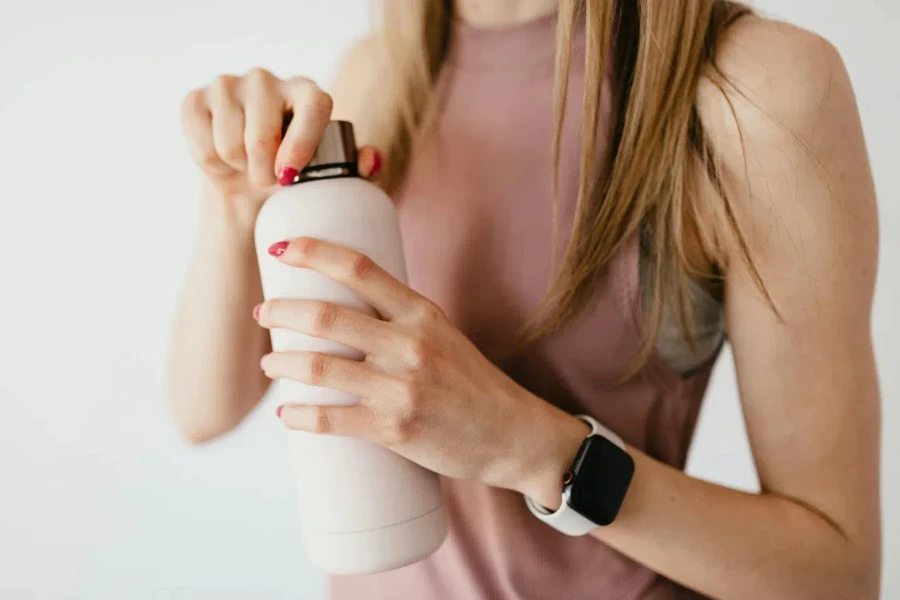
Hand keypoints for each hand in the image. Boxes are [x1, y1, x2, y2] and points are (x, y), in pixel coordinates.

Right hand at [180, 68, 378, 228]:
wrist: (248, 183)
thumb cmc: (296, 175)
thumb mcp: (330, 175)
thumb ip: (356, 167)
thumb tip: (370, 160)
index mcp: (308, 92)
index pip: (313, 107)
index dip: (303, 144)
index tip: (290, 176)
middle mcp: (267, 79)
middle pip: (262, 136)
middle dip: (264, 173)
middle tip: (269, 179)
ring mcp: (228, 84)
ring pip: (229, 144)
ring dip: (239, 169)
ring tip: (248, 167)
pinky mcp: (195, 99)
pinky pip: (202, 143)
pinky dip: (212, 164)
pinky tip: (223, 158)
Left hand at [254, 237, 589, 504]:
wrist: (513, 434)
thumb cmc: (473, 383)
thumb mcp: (442, 334)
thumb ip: (398, 319)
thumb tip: (343, 309)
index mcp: (421, 313)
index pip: (359, 268)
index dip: (314, 252)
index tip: (283, 248)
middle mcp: (409, 344)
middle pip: (326, 317)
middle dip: (281, 312)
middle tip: (263, 313)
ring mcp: (401, 388)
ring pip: (319, 368)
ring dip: (281, 364)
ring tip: (269, 365)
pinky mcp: (394, 429)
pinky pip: (330, 420)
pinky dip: (299, 416)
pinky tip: (287, 414)